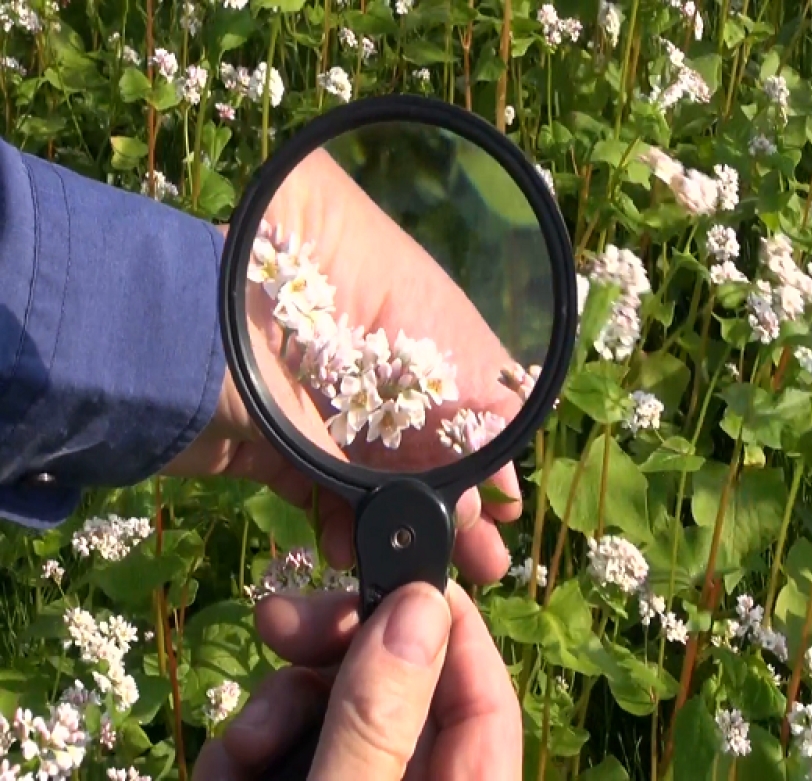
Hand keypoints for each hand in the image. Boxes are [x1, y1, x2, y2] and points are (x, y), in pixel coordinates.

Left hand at [163, 147, 525, 582]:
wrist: (124, 347)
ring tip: (443, 571)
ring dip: (410, 517)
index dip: (490, 441)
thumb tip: (483, 493)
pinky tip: (367, 555)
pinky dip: (348, 521)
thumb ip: (422, 422)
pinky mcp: (274, 438)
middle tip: (488, 555)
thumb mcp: (356, 360)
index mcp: (392, 293)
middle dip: (461, 492)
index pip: (464, 375)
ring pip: (381, 463)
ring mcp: (315, 393)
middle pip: (428, 427)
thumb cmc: (252, 317)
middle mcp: (360, 341)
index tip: (509, 500)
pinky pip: (326, 485)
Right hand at [192, 582, 521, 779]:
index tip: (389, 568)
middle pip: (399, 696)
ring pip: (332, 723)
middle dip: (333, 655)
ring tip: (238, 746)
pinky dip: (250, 755)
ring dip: (275, 713)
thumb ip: (378, 718)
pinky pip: (289, 757)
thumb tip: (419, 607)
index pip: (486, 697)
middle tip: (281, 622)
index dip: (446, 624)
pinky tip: (221, 771)